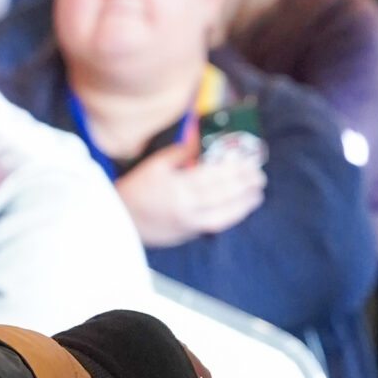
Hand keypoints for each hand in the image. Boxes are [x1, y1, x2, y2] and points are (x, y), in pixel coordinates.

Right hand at [116, 144, 264, 247]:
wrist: (118, 221)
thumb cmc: (135, 189)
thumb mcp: (155, 165)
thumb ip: (180, 153)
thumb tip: (201, 142)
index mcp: (177, 187)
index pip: (213, 177)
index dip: (233, 170)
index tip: (248, 163)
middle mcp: (185, 207)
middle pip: (221, 195)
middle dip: (243, 186)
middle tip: (260, 177)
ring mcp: (187, 224)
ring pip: (222, 216)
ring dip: (243, 205)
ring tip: (257, 195)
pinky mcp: (187, 235)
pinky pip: (214, 226)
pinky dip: (230, 217)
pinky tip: (240, 210)